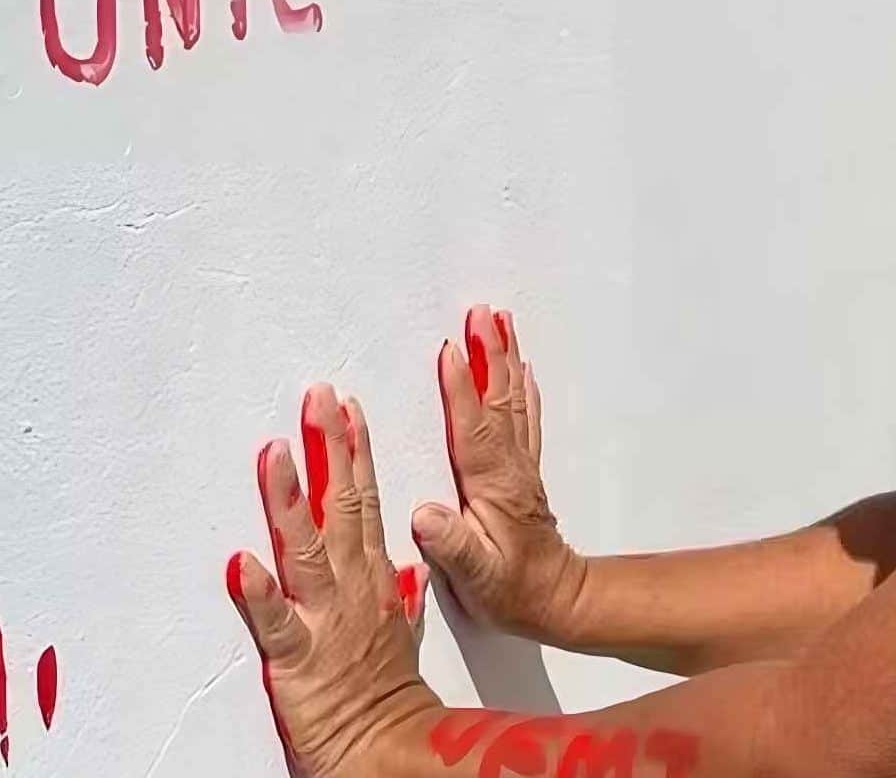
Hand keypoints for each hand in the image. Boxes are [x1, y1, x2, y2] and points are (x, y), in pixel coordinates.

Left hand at [227, 385, 438, 774]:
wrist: (388, 751)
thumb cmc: (385, 694)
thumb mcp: (399, 632)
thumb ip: (399, 594)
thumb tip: (408, 569)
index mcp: (373, 577)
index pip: (366, 500)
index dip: (355, 452)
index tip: (347, 408)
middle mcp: (351, 587)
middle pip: (342, 506)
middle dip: (331, 449)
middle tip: (318, 399)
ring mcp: (323, 618)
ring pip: (305, 549)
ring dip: (289, 500)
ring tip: (274, 453)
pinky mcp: (294, 657)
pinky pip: (274, 622)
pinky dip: (258, 592)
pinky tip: (239, 561)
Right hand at [412, 306, 588, 643]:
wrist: (558, 601)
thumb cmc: (512, 592)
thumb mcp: (478, 578)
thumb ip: (453, 545)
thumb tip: (426, 515)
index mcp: (493, 488)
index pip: (475, 429)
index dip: (462, 390)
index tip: (452, 350)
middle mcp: (510, 468)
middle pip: (499, 400)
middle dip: (490, 354)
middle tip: (483, 313)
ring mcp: (520, 466)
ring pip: (514, 401)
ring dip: (506, 360)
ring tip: (502, 322)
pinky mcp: (524, 472)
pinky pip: (524, 418)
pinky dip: (521, 388)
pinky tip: (521, 369)